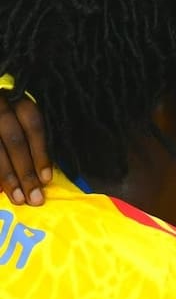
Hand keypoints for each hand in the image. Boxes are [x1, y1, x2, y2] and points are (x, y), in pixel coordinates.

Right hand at [0, 90, 49, 205]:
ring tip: (18, 198)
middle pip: (14, 140)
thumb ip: (33, 141)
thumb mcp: (24, 121)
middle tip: (35, 198)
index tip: (46, 179)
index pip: (33, 125)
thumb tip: (45, 175)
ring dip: (7, 177)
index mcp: (17, 100)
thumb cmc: (13, 118)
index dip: (41, 154)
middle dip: (25, 172)